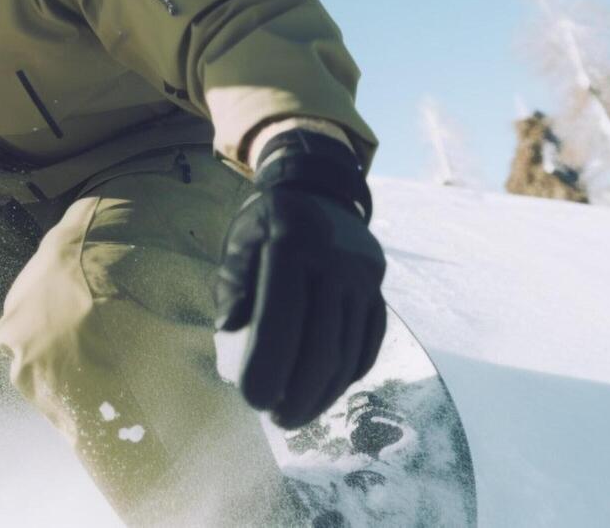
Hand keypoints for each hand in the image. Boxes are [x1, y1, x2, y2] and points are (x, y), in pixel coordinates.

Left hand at [214, 129, 385, 428]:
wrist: (321, 189)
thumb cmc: (267, 223)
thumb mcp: (239, 240)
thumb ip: (233, 284)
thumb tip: (230, 329)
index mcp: (294, 246)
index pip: (283, 319)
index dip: (269, 366)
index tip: (252, 400)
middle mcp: (337, 263)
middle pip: (322, 346)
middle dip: (299, 394)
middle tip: (276, 419)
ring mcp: (365, 279)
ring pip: (349, 352)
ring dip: (324, 394)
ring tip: (297, 415)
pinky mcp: (379, 292)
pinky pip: (369, 344)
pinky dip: (348, 375)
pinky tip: (326, 392)